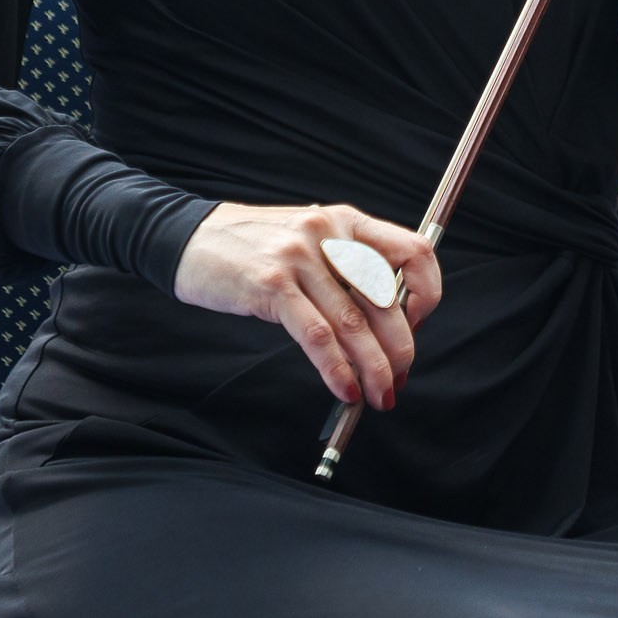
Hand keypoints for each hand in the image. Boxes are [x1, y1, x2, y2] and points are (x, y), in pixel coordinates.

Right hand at [172, 202, 440, 410]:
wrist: (190, 236)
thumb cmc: (255, 248)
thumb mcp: (311, 241)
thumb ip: (347, 270)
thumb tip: (388, 328)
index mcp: (347, 221)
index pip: (415, 251)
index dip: (427, 294)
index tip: (419, 327)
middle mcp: (329, 233)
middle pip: (386, 299)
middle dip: (400, 349)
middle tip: (398, 380)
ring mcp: (299, 257)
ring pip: (354, 323)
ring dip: (373, 369)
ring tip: (380, 396)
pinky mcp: (271, 285)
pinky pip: (316, 336)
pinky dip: (335, 369)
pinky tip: (344, 389)